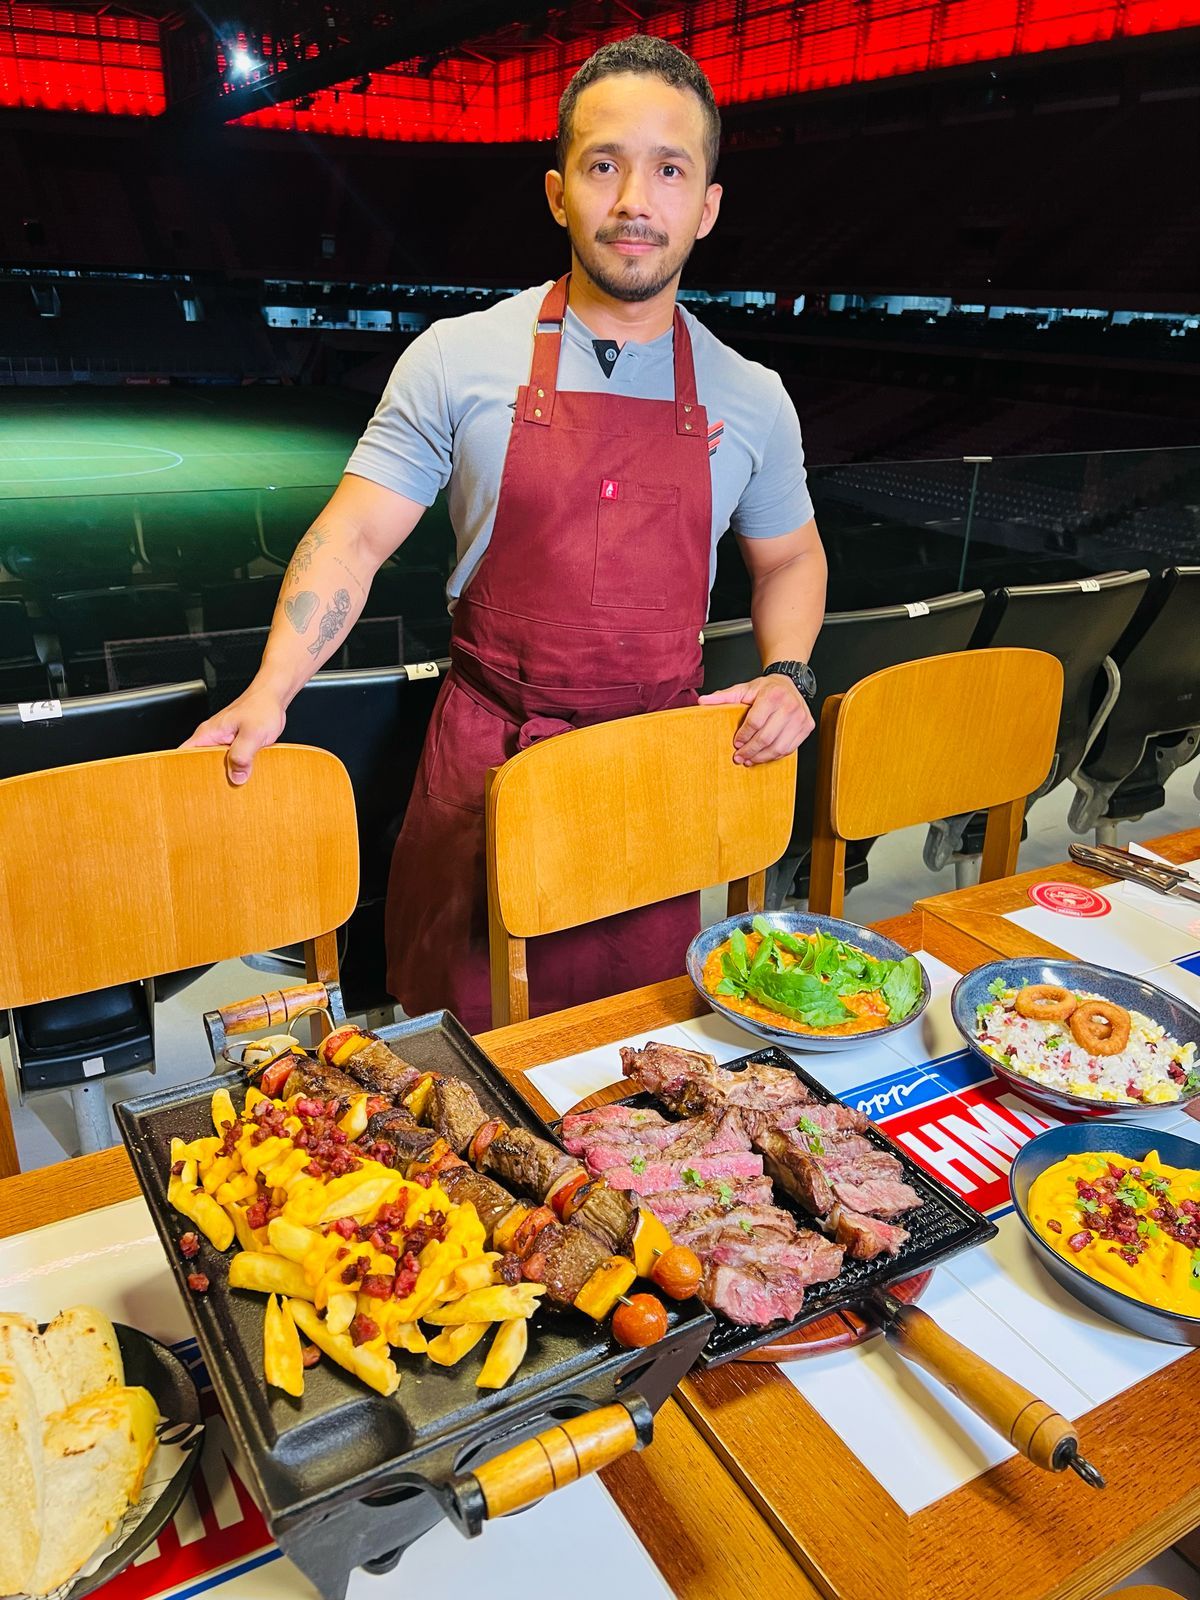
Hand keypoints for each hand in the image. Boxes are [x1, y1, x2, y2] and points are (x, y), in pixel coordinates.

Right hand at [181, 685, 286, 784]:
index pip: (184, 755)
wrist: (273, 697)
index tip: (189, 787)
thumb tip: (236, 776)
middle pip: (201, 764)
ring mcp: (224, 742)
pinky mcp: (236, 745)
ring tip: (232, 787)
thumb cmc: (261, 707)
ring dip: (226, 774)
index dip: (183, 772)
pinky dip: (237, 769)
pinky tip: (245, 776)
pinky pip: (231, 761)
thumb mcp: (252, 734)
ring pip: (218, 764)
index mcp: (208, 734)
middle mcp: (213, 738)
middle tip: (217, 792)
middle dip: (208, 778)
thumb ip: (242, 755)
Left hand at [699, 676, 814, 765]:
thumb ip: (723, 697)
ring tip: (749, 760)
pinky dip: (775, 755)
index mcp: (773, 695)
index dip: (743, 736)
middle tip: (739, 757)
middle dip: (750, 750)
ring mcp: (801, 717)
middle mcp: (790, 706)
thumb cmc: (766, 689)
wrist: (789, 684)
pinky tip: (763, 756)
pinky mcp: (807, 726)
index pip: (755, 722)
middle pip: (767, 737)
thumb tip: (702, 702)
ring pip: (779, 746)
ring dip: (762, 757)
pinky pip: (790, 748)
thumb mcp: (743, 689)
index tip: (735, 743)